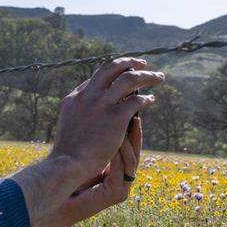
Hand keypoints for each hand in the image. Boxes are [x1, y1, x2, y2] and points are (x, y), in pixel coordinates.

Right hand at [49, 57, 162, 177]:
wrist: (68, 164)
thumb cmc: (68, 152)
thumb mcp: (69, 125)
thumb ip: (80, 112)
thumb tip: (90, 112)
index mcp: (75, 97)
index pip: (97, 76)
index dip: (113, 72)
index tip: (124, 73)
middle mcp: (88, 96)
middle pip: (112, 68)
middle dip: (130, 62)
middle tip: (143, 63)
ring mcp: (102, 105)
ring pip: (129, 79)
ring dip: (147, 75)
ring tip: (159, 77)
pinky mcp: (116, 117)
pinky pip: (137, 100)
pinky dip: (147, 99)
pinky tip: (152, 101)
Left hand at [57, 113, 141, 224]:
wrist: (60, 204)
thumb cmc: (70, 182)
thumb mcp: (89, 159)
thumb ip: (98, 145)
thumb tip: (101, 119)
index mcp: (119, 174)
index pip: (131, 150)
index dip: (132, 133)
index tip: (131, 114)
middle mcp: (124, 182)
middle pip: (135, 154)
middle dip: (135, 135)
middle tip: (134, 117)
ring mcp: (122, 189)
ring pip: (130, 161)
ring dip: (126, 142)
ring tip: (124, 125)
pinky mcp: (115, 194)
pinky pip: (120, 170)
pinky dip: (116, 154)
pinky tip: (111, 141)